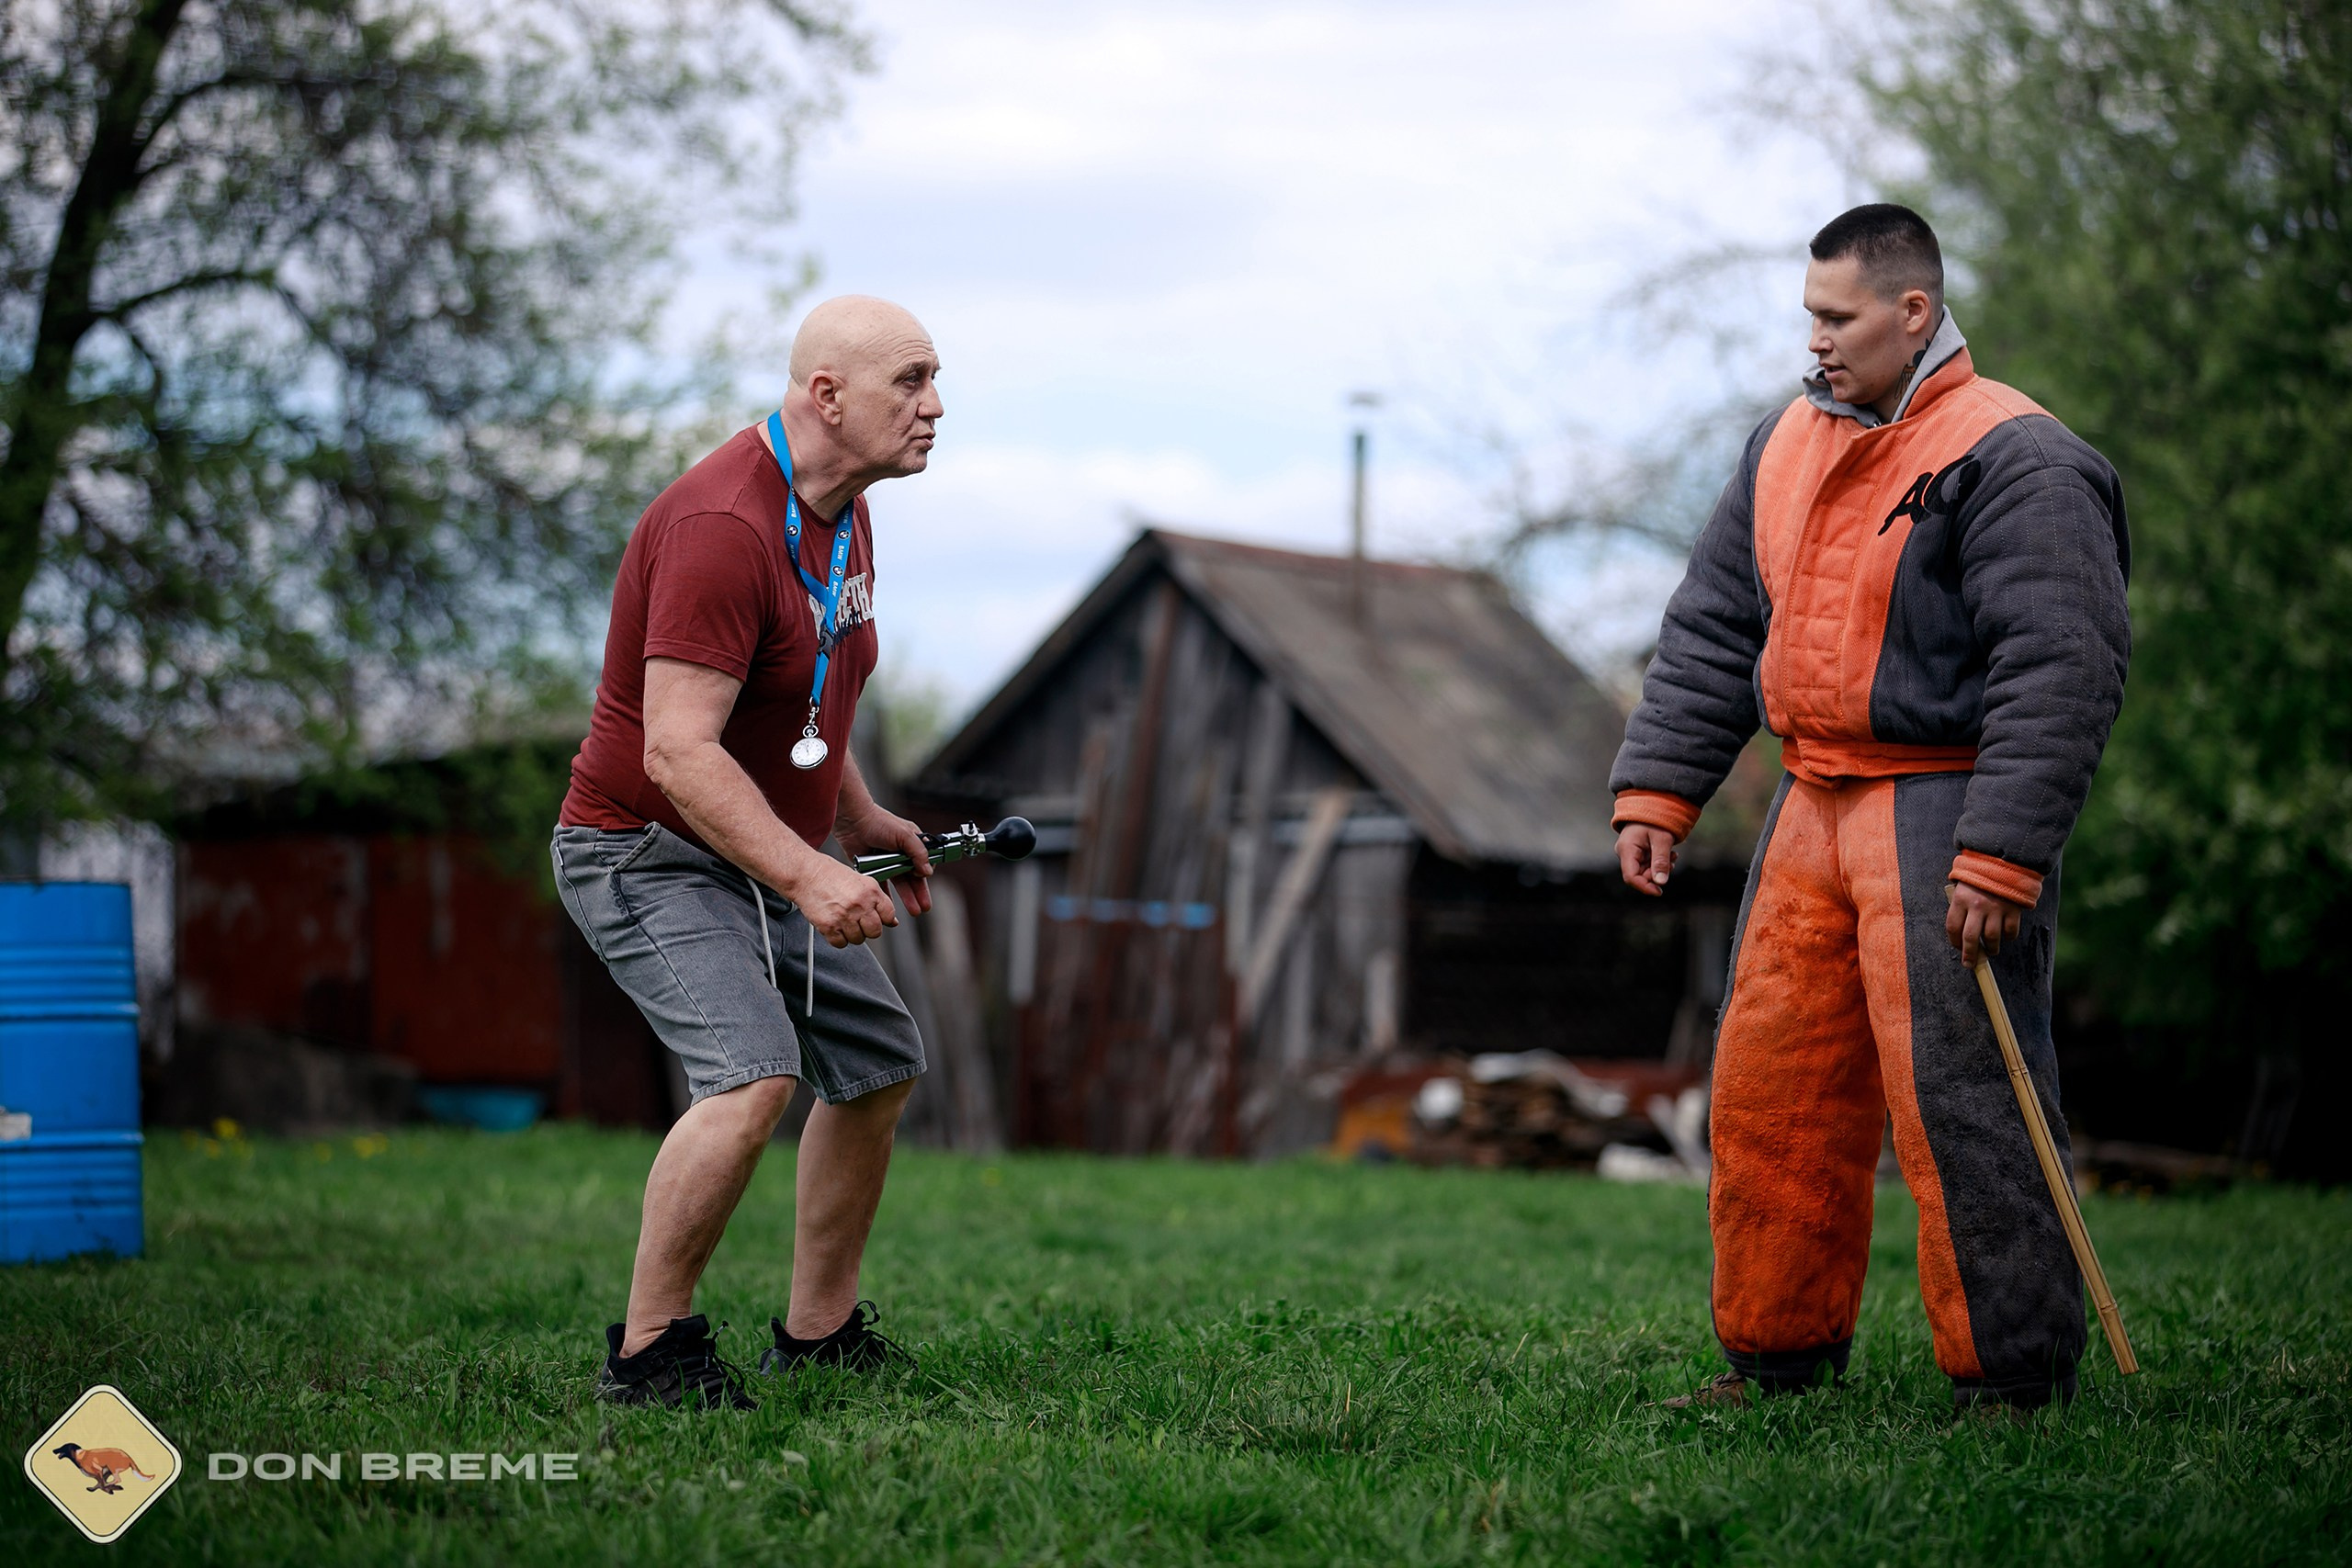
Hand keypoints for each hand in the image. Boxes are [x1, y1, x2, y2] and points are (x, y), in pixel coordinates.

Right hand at [783, 853, 898, 946]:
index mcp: (870, 891)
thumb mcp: (861, 881)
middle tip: (858, 921)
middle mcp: (859, 904)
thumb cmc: (831, 875)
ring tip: (843, 920)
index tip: (876, 918)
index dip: (883, 919)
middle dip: (868, 929)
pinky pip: (840, 944)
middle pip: (875, 932)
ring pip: (858, 940)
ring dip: (851, 934)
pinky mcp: (829, 926)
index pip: (889, 915)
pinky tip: (834, 925)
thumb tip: (892, 921)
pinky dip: (837, 938)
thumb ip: (878, 900)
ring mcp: (844, 916)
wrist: (805, 874)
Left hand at [834, 804, 932, 916]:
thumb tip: (928, 871)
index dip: (925, 875)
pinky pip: (881, 885)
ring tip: (913, 910)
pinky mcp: (872, 868)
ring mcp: (886, 861)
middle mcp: (900, 854)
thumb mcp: (904, 835)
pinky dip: (886, 896)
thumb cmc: (879, 822)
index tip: (925, 885)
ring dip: (907, 897)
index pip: (923, 863)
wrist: (853, 821)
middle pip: (913, 877)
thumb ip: (919, 853)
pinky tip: (890, 907)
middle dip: (919, 893)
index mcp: (911, 844)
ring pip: (899, 883)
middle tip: (924, 907)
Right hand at [1616, 824, 1676, 896]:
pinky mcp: (1637, 852)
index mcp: (1626, 849)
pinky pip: (1647, 864)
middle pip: (1639, 875)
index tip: (1659, 891)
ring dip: (1660, 867)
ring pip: (1645, 871)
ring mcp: (1630, 853)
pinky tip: (1669, 854)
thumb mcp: (1662, 840)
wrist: (1653, 803)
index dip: (1644, 887)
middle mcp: (1625, 853)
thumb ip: (1661, 861)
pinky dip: (1659, 862)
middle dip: (1656, 874)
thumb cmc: (1656, 819)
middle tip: (1672, 862)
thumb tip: (1661, 882)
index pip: (1631, 876)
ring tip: (1672, 855)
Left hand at [1945, 882, 2023, 966]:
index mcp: (1960, 899)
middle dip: (1970, 955)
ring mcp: (1996, 908)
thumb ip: (1960, 905)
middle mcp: (1977, 905)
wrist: (2004, 860)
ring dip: (1991, 949)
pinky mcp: (2013, 909)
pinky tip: (2005, 937)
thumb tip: (1959, 931)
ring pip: (1991, 938)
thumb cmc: (1979, 875)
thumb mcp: (1963, 885)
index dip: (1954, 942)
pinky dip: (2008, 938)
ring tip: (1990, 952)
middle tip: (1970, 964)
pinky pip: (2010, 931)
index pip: (1952, 927)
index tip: (1957, 948)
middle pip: (1970, 938)